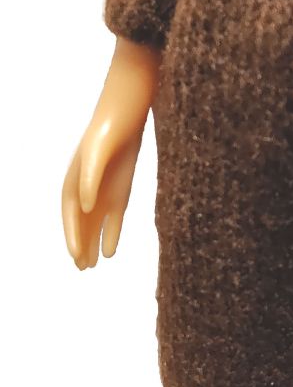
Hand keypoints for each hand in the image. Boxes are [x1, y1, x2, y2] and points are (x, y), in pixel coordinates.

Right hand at [62, 122, 142, 269]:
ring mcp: (102, 194)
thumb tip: (86, 208)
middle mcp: (85, 192)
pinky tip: (110, 253)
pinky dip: (111, 236)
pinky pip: (113, 220)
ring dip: (92, 245)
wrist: (127, 118)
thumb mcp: (97, 154)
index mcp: (73, 182)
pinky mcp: (120, 194)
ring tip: (91, 267)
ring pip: (94, 226)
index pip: (71, 215)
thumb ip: (90, 180)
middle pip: (80, 224)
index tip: (75, 254)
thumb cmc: (107, 134)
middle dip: (79, 245)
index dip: (72, 235)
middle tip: (81, 268)